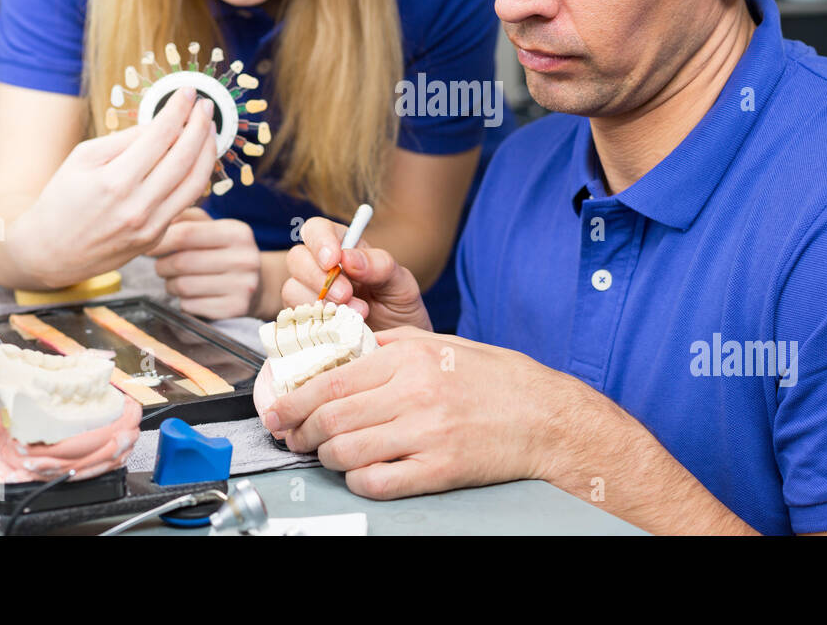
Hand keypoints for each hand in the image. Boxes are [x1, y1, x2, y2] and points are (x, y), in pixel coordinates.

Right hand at [10, 87, 217, 287]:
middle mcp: (137, 206)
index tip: (187, 93)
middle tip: (205, 106)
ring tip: (209, 129)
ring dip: (208, 151)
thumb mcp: (83, 158)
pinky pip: (186, 201)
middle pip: (184, 158)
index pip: (159, 136)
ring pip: (196, 182)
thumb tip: (162, 124)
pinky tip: (196, 158)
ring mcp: (150, 225)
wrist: (50, 252)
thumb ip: (125, 140)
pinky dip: (196, 176)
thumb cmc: (61, 200)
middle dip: (200, 125)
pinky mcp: (156, 237)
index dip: (178, 110)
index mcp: (114, 181)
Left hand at [149, 207, 259, 318]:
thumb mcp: (214, 228)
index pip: (186, 234)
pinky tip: (191, 295)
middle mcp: (244, 258)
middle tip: (161, 266)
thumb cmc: (225, 252)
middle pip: (181, 262)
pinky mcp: (235, 308)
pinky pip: (190, 305)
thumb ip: (186, 219)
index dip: (160, 241)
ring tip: (175, 280)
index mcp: (238, 232)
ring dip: (170, 285)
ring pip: (183, 286)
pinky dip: (183, 301)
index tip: (148, 247)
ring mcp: (243, 286)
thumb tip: (158, 222)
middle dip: (162, 266)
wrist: (257, 284)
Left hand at [265, 327, 565, 498]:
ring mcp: (426, 432)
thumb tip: (341, 356)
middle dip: (301, 432)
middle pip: (331, 418)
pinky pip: (377, 481)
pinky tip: (361, 473)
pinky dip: (358, 481)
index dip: (294, 400)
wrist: (547, 417)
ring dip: (327, 458)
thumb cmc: (497, 380)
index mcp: (410, 357)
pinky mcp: (439, 468)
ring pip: (346, 452)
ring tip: (330, 455)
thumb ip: (391, 347)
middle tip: (295, 438)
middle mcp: (414, 392)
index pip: (331, 380)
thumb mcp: (442, 345)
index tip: (279, 410)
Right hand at [280, 217, 431, 330]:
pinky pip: (294, 319)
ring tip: (357, 316)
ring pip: (292, 288)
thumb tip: (348, 258)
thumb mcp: (401, 285)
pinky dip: (316, 324)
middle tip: (346, 295)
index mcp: (344, 249)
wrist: (398, 352)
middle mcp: (320, 270)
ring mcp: (308, 297)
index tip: (333, 261)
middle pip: (297, 258)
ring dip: (321, 303)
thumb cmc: (399, 311)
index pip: (317, 229)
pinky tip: (340, 330)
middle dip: (318, 276)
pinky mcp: (304, 324)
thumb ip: (380, 266)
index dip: (320, 240)